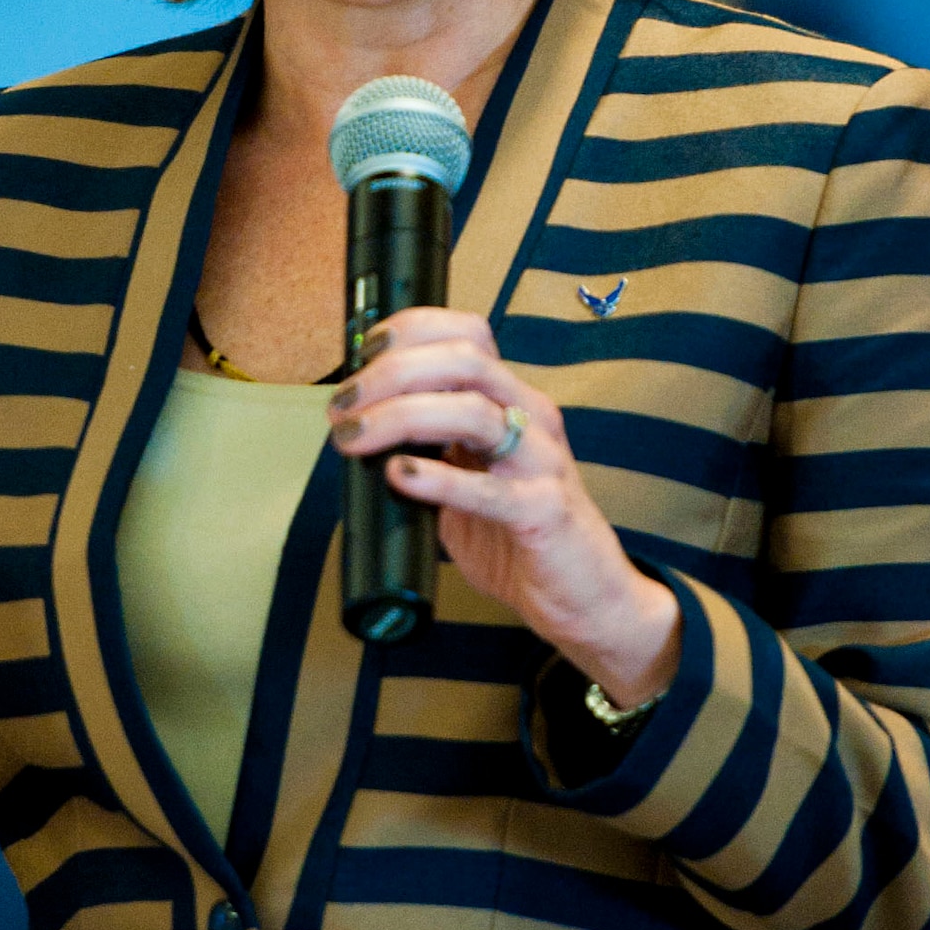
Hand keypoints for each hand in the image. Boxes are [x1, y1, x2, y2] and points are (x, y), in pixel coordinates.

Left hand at [328, 307, 679, 707]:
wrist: (585, 598)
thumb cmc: (517, 537)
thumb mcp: (464, 478)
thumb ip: (425, 450)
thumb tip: (355, 430)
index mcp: (511, 402)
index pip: (468, 336)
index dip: (412, 331)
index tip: (362, 351)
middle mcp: (531, 419)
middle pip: (464, 362)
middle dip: (392, 372)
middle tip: (344, 405)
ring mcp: (543, 462)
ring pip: (474, 412)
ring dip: (401, 416)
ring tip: (354, 437)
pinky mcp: (545, 512)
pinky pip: (490, 490)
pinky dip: (438, 478)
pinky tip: (399, 476)